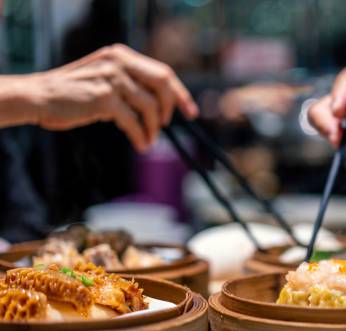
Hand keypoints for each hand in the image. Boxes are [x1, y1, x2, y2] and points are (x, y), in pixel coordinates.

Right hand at [27, 44, 197, 151]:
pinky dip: (141, 137)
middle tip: (166, 125)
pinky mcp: (105, 99)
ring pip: (150, 107)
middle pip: (163, 84)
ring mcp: (112, 79)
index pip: (163, 73)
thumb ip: (129, 84)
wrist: (40, 97)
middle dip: (171, 107)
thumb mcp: (105, 79)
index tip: (190, 112)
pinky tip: (141, 145)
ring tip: (149, 141)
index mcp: (122, 55)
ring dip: (153, 129)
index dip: (180, 94)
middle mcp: (119, 62)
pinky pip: (134, 122)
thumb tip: (159, 105)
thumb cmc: (74, 94)